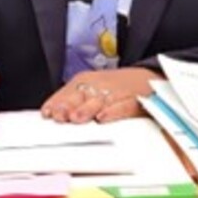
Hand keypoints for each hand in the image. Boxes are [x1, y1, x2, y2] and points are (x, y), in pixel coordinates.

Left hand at [41, 67, 162, 123]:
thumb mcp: (91, 90)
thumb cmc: (117, 88)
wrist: (150, 80)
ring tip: (77, 118)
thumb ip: (71, 101)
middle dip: (70, 105)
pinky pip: (124, 106)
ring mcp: (118, 93)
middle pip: (82, 94)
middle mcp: (101, 85)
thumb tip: (49, 113)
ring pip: (100, 100)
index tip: (48, 113)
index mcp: (88, 81)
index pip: (69, 91)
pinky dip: (114, 112)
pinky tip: (103, 118)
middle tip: (60, 115)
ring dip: (87, 109)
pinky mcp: (136, 101)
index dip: (58, 103)